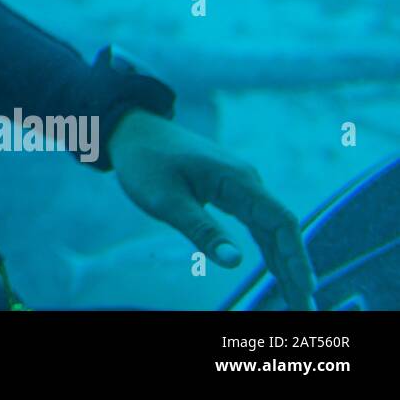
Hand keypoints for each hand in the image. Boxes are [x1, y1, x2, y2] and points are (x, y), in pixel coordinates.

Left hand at [109, 110, 316, 309]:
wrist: (132, 130)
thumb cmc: (146, 162)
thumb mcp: (167, 200)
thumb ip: (202, 230)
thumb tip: (235, 262)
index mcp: (237, 180)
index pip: (280, 221)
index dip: (296, 255)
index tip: (305, 287)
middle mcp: (246, 181)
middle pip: (282, 229)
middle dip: (295, 268)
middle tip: (304, 306)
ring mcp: (240, 185)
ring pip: (271, 228)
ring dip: (284, 261)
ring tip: (296, 297)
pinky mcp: (229, 190)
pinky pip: (256, 223)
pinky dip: (268, 248)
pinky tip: (277, 270)